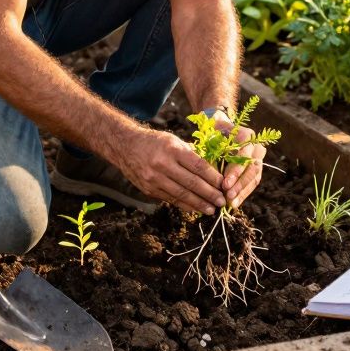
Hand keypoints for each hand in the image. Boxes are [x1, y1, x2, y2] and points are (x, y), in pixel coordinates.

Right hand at [109, 125, 226, 214]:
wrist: (125, 146)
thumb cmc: (154, 142)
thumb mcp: (173, 140)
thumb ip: (190, 154)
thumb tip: (211, 169)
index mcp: (172, 148)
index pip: (198, 166)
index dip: (213, 177)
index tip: (224, 185)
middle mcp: (162, 164)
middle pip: (191, 182)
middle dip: (209, 194)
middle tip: (222, 202)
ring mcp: (154, 178)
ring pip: (181, 194)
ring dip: (198, 204)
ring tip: (211, 210)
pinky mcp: (148, 189)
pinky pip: (170, 199)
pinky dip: (184, 205)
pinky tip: (195, 209)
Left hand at [215, 111, 265, 209]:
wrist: (221, 131)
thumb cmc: (213, 134)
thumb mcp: (211, 138)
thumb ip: (211, 151)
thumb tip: (206, 171)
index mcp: (246, 135)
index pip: (244, 153)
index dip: (236, 170)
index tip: (224, 183)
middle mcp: (255, 146)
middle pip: (251, 167)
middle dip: (239, 183)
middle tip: (228, 195)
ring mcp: (258, 158)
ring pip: (254, 177)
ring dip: (242, 191)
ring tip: (231, 203)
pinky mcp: (256, 169)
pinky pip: (253, 183)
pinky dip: (243, 194)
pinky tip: (234, 204)